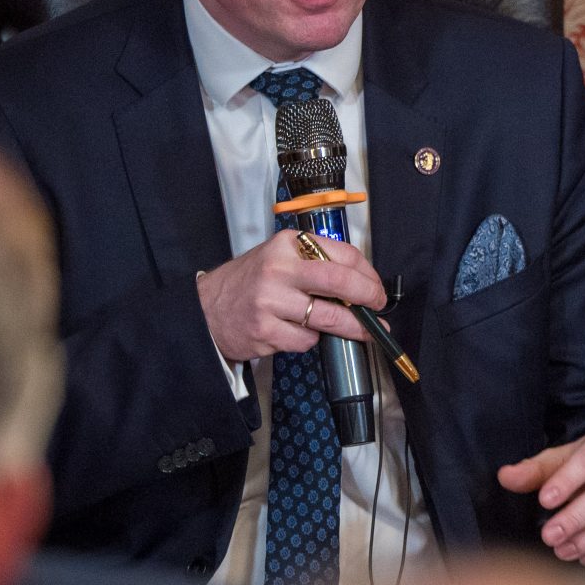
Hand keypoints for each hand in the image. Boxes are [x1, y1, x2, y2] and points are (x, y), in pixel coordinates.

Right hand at [195, 232, 387, 364]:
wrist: (205, 310)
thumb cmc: (248, 283)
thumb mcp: (279, 258)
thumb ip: (315, 263)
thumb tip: (361, 283)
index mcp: (287, 245)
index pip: (343, 254)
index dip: (367, 274)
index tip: (376, 287)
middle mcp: (279, 269)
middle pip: (340, 282)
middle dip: (369, 298)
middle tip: (378, 308)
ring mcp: (270, 301)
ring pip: (328, 318)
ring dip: (351, 328)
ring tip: (360, 330)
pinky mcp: (265, 331)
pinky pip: (306, 340)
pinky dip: (311, 339)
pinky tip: (299, 332)